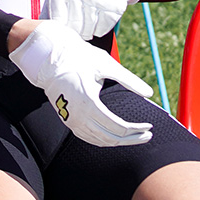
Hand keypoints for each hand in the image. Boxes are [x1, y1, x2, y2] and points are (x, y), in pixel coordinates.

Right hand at [9, 20, 155, 146]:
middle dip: (131, 139)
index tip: (149, 125)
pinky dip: (104, 140)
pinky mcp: (68, 120)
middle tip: (148, 136)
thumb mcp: (107, 65)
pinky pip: (88, 138)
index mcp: (89, 102)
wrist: (49, 58)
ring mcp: (71, 120)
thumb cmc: (79, 58)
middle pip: (110, 138)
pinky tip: (115, 136)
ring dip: (119, 141)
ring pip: (99, 141)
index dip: (136, 129)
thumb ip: (129, 80)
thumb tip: (150, 93)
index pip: (118, 127)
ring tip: (135, 136)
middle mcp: (78, 116)